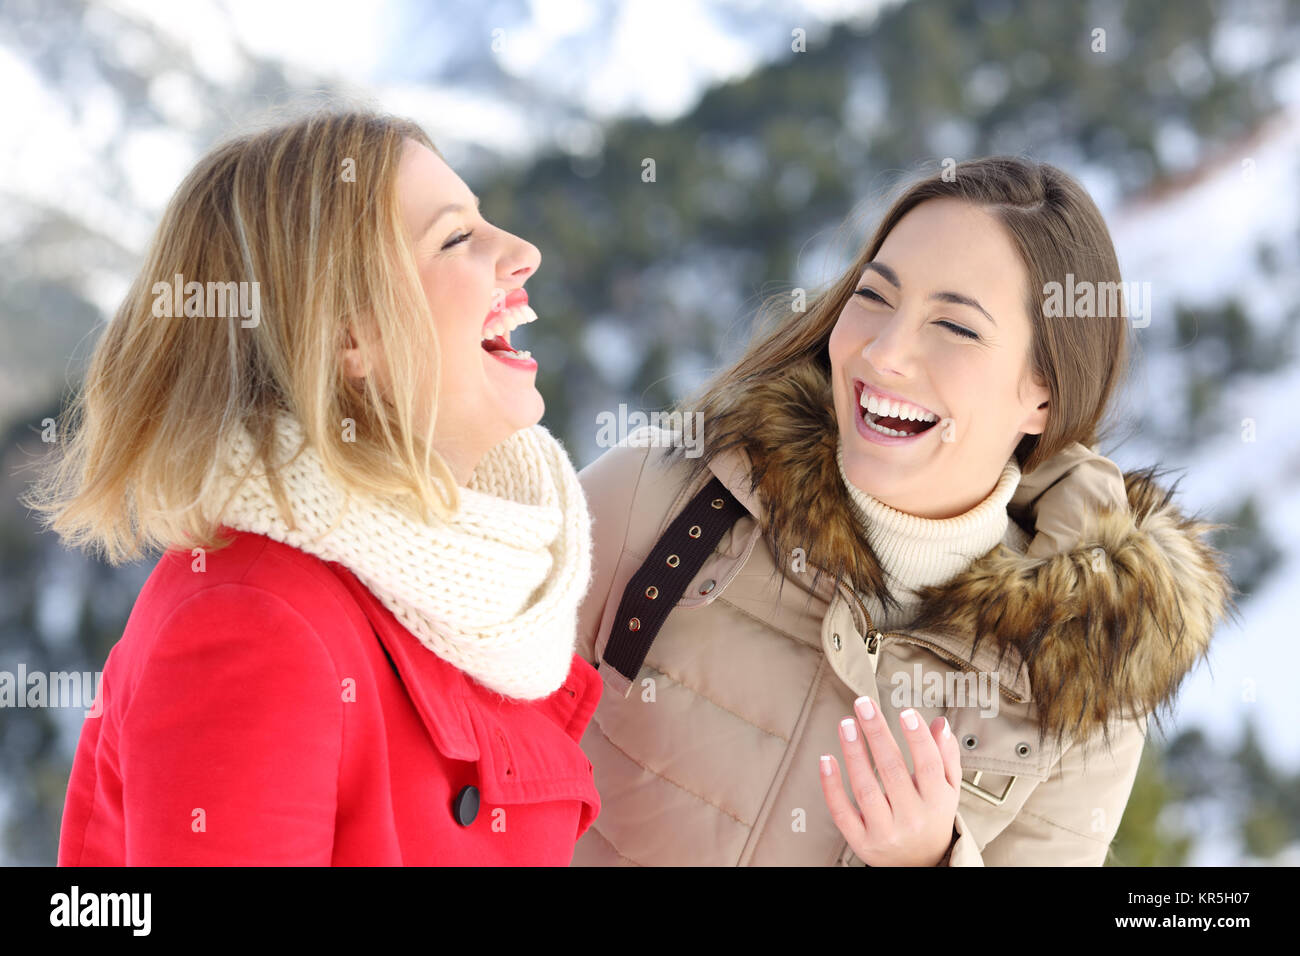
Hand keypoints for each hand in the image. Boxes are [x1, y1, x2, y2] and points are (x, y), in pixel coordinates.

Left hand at [819, 695, 961, 865]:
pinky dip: (832, 786)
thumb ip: (946, 756)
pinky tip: (826, 759)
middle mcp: (912, 818)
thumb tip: (939, 723)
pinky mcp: (861, 841)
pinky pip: (842, 812)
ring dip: (854, 753)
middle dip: (877, 734)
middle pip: (892, 771)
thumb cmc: (932, 817)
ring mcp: (885, 831)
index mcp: (937, 803)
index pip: (929, 767)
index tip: (906, 713)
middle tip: (864, 705)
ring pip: (866, 789)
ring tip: (846, 723)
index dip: (918, 739)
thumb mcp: (948, 790)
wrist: (919, 865)